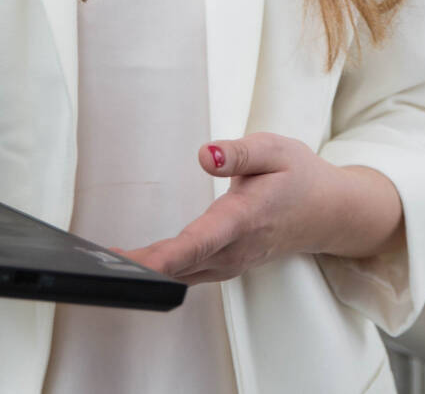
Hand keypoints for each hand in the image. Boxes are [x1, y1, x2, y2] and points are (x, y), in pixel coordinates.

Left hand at [120, 134, 402, 285]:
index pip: (199, 242)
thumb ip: (240, 153)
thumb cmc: (301, 178)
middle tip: (93, 261)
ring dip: (143, 272)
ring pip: (180, 275)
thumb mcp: (277, 149)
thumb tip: (206, 155)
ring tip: (101, 262)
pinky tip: (133, 264)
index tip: (133, 264)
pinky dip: (159, 272)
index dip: (164, 257)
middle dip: (137, 266)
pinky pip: (186, 274)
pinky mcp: (224, 265)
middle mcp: (234, 249)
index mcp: (244, 218)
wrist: (330, 212)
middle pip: (179, 266)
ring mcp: (229, 262)